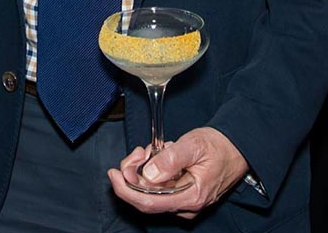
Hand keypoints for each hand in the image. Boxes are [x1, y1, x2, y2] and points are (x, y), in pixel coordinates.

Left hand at [108, 127, 247, 219]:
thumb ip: (171, 160)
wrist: (236, 148)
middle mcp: (185, 205)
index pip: (148, 202)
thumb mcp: (193, 146)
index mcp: (190, 197)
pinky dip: (152, 168)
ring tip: (157, 149)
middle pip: (145, 196)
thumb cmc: (218, 147)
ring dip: (144, 167)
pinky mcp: (180, 193)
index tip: (114, 172)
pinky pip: (157, 185)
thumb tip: (149, 173)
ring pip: (149, 189)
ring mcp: (182, 200)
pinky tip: (161, 155)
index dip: (125, 189)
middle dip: (134, 172)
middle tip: (141, 151)